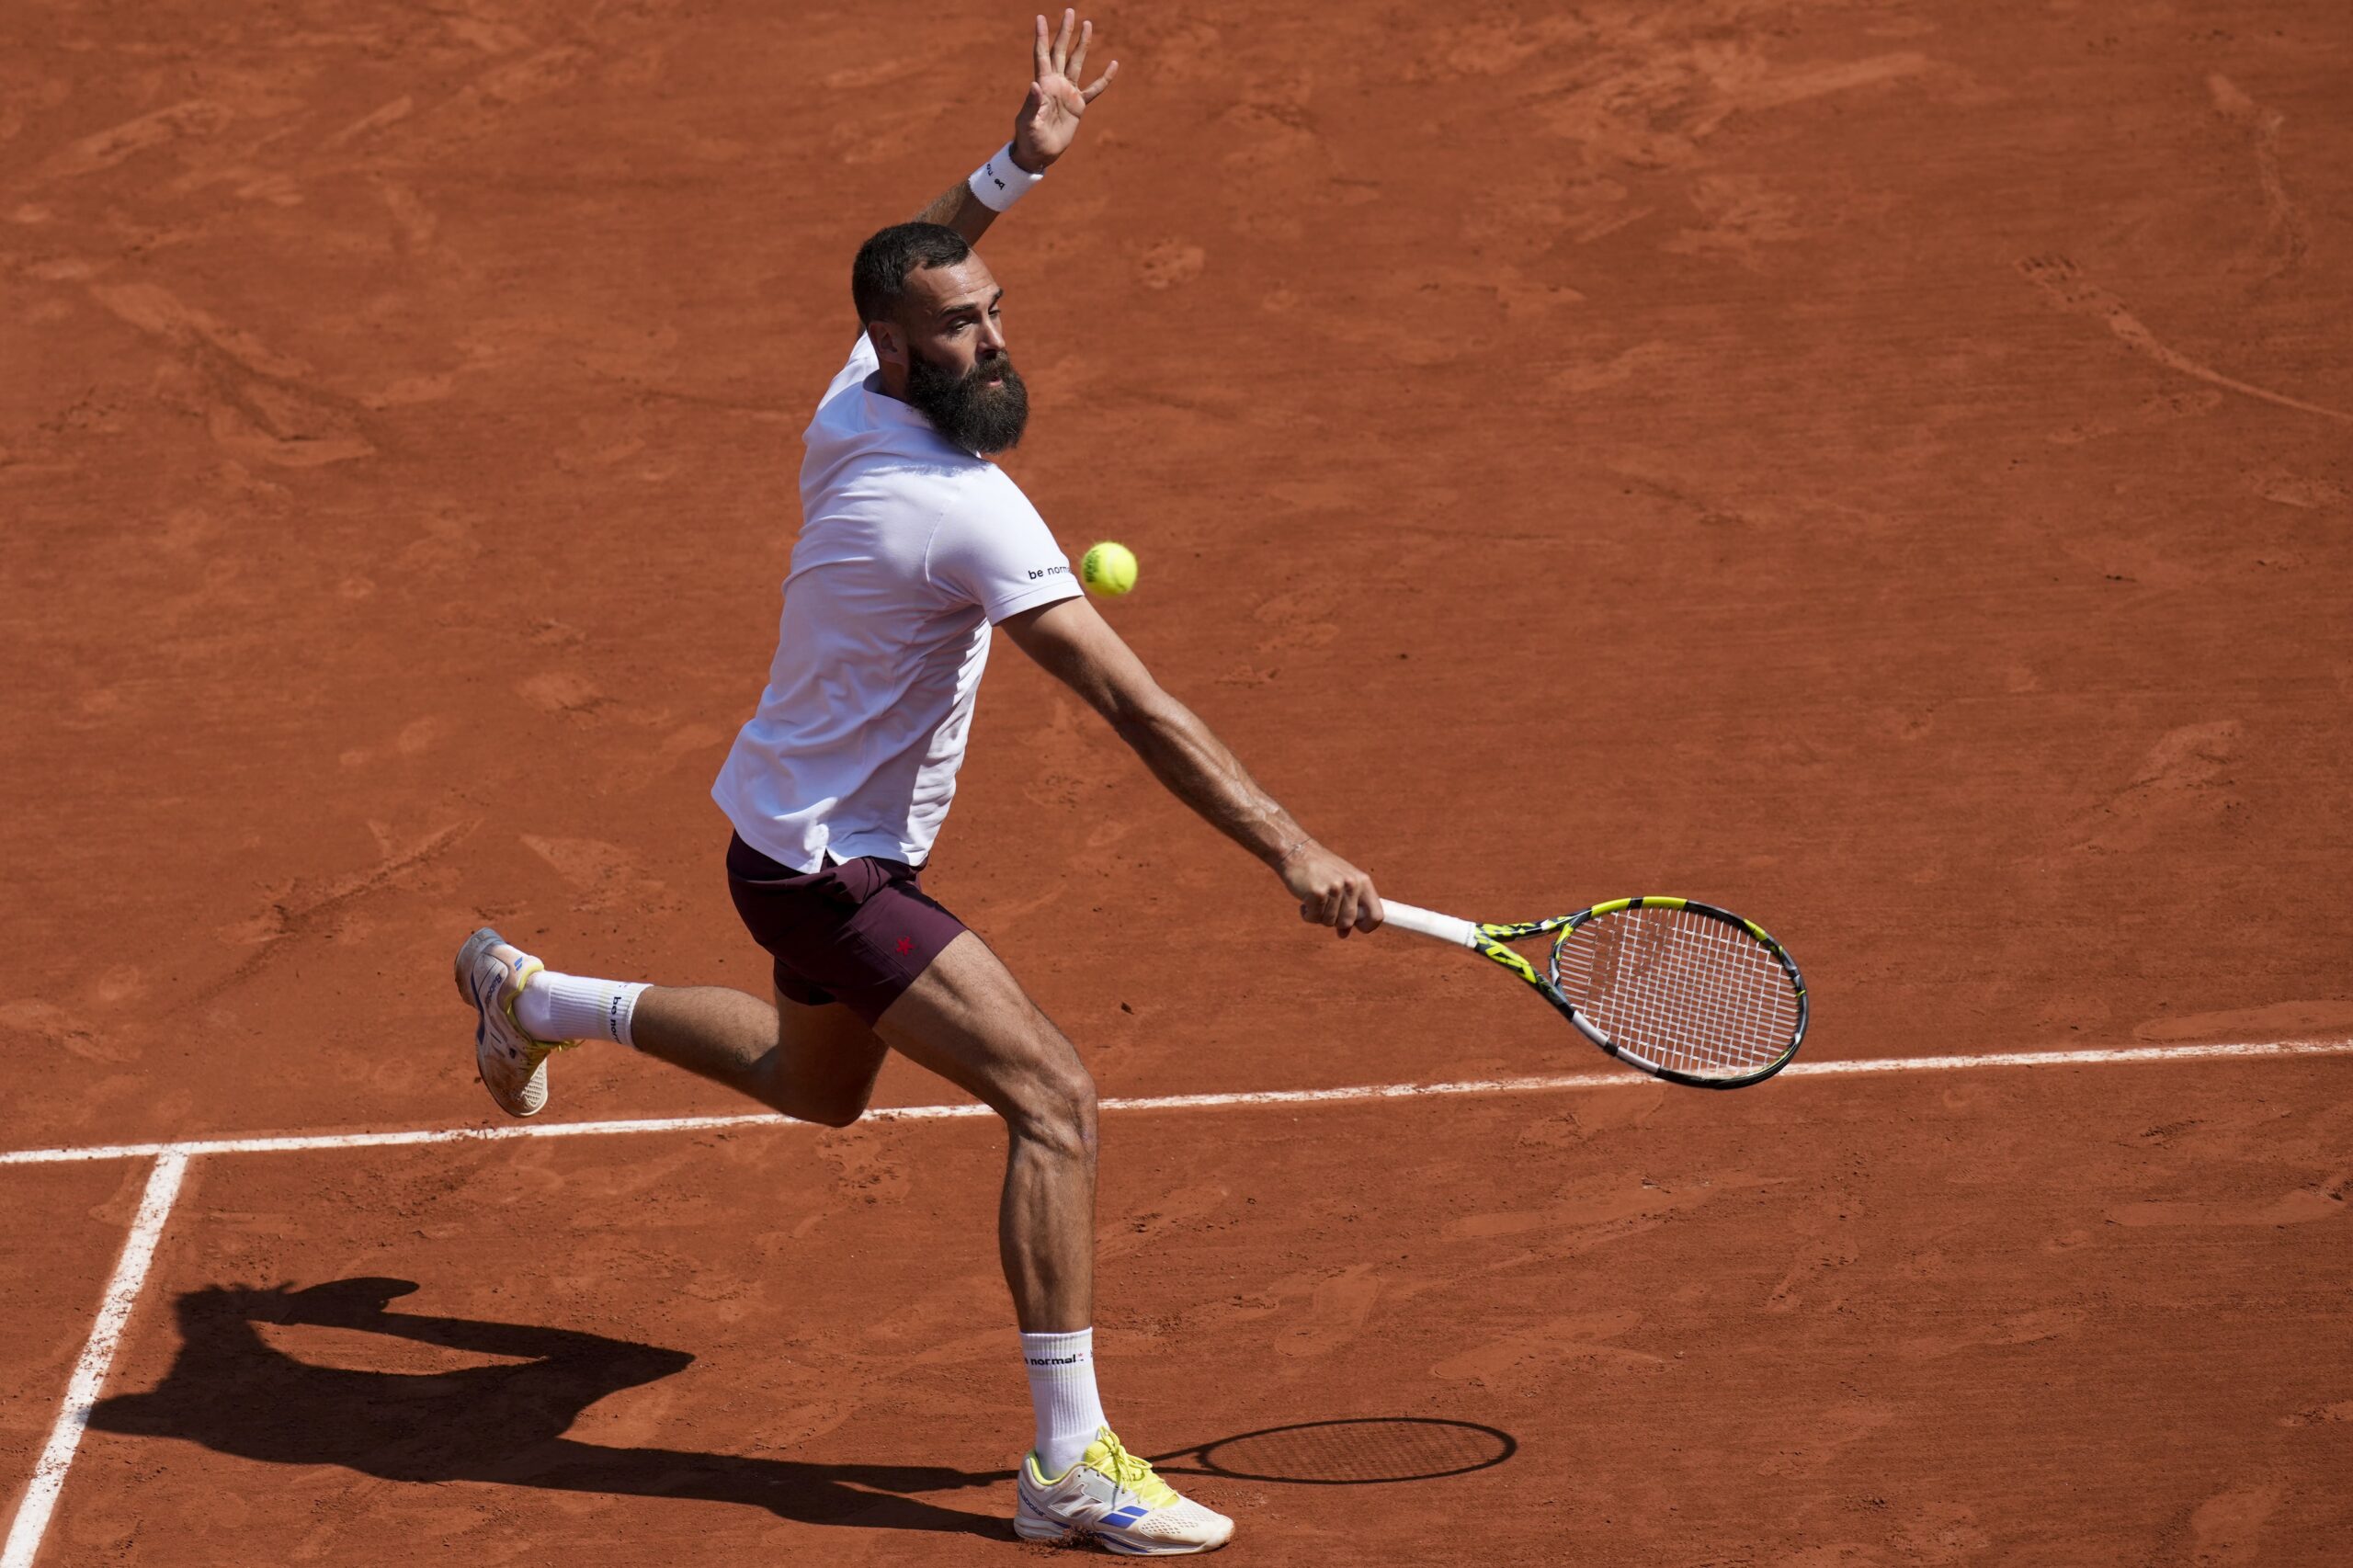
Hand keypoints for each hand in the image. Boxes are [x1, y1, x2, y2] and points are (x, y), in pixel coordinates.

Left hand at [1012, 9, 1117, 172]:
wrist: (1039, 153)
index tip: (1040, 18)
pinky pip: (1094, 89)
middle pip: (1061, 52)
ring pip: (1077, 63)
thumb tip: (1036, 84)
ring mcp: (1068, 92)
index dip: (1041, 36)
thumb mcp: (1028, 122)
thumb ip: (1032, 103)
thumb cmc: (1029, 138)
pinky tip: (1113, 65)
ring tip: (1088, 25)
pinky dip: (1104, 78)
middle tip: (1070, 12)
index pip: (1042, 54)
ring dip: (1082, 45)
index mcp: (1043, 84)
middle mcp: (1055, 83)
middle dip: (1065, 32)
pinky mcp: (1078, 105)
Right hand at [1278, 841, 1383, 938]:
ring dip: (1318, 916)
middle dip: (1335, 921)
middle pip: (1348, 922)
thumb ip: (1348, 906)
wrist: (1297, 852)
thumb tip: (1344, 933)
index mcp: (1362, 882)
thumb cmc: (1320, 870)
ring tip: (1313, 900)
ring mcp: (1335, 888)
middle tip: (1325, 908)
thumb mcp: (1341, 883)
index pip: (1377, 915)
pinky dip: (1307, 915)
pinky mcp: (1317, 893)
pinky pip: (1314, 918)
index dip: (1368, 926)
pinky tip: (1304, 903)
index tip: (1357, 927)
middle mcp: (1351, 884)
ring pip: (1329, 922)